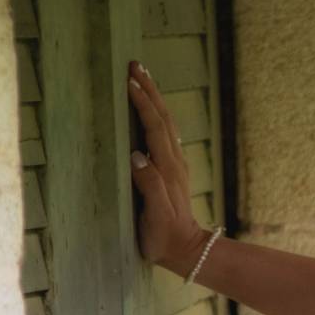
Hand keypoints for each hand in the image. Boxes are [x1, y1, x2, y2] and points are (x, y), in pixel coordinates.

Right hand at [125, 60, 208, 274]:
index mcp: (166, 168)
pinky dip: (155, 114)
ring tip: (141, 77)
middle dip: (149, 90)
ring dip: (153, 97)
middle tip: (134, 65)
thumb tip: (136, 156)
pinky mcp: (170, 169)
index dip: (142, 104)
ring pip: (165, 122)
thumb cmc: (164, 236)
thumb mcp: (156, 215)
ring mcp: (173, 164)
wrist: (186, 249)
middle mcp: (172, 161)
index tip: (129, 82)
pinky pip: (164, 133)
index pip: (154, 127)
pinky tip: (150, 108)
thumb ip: (148, 185)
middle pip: (162, 117)